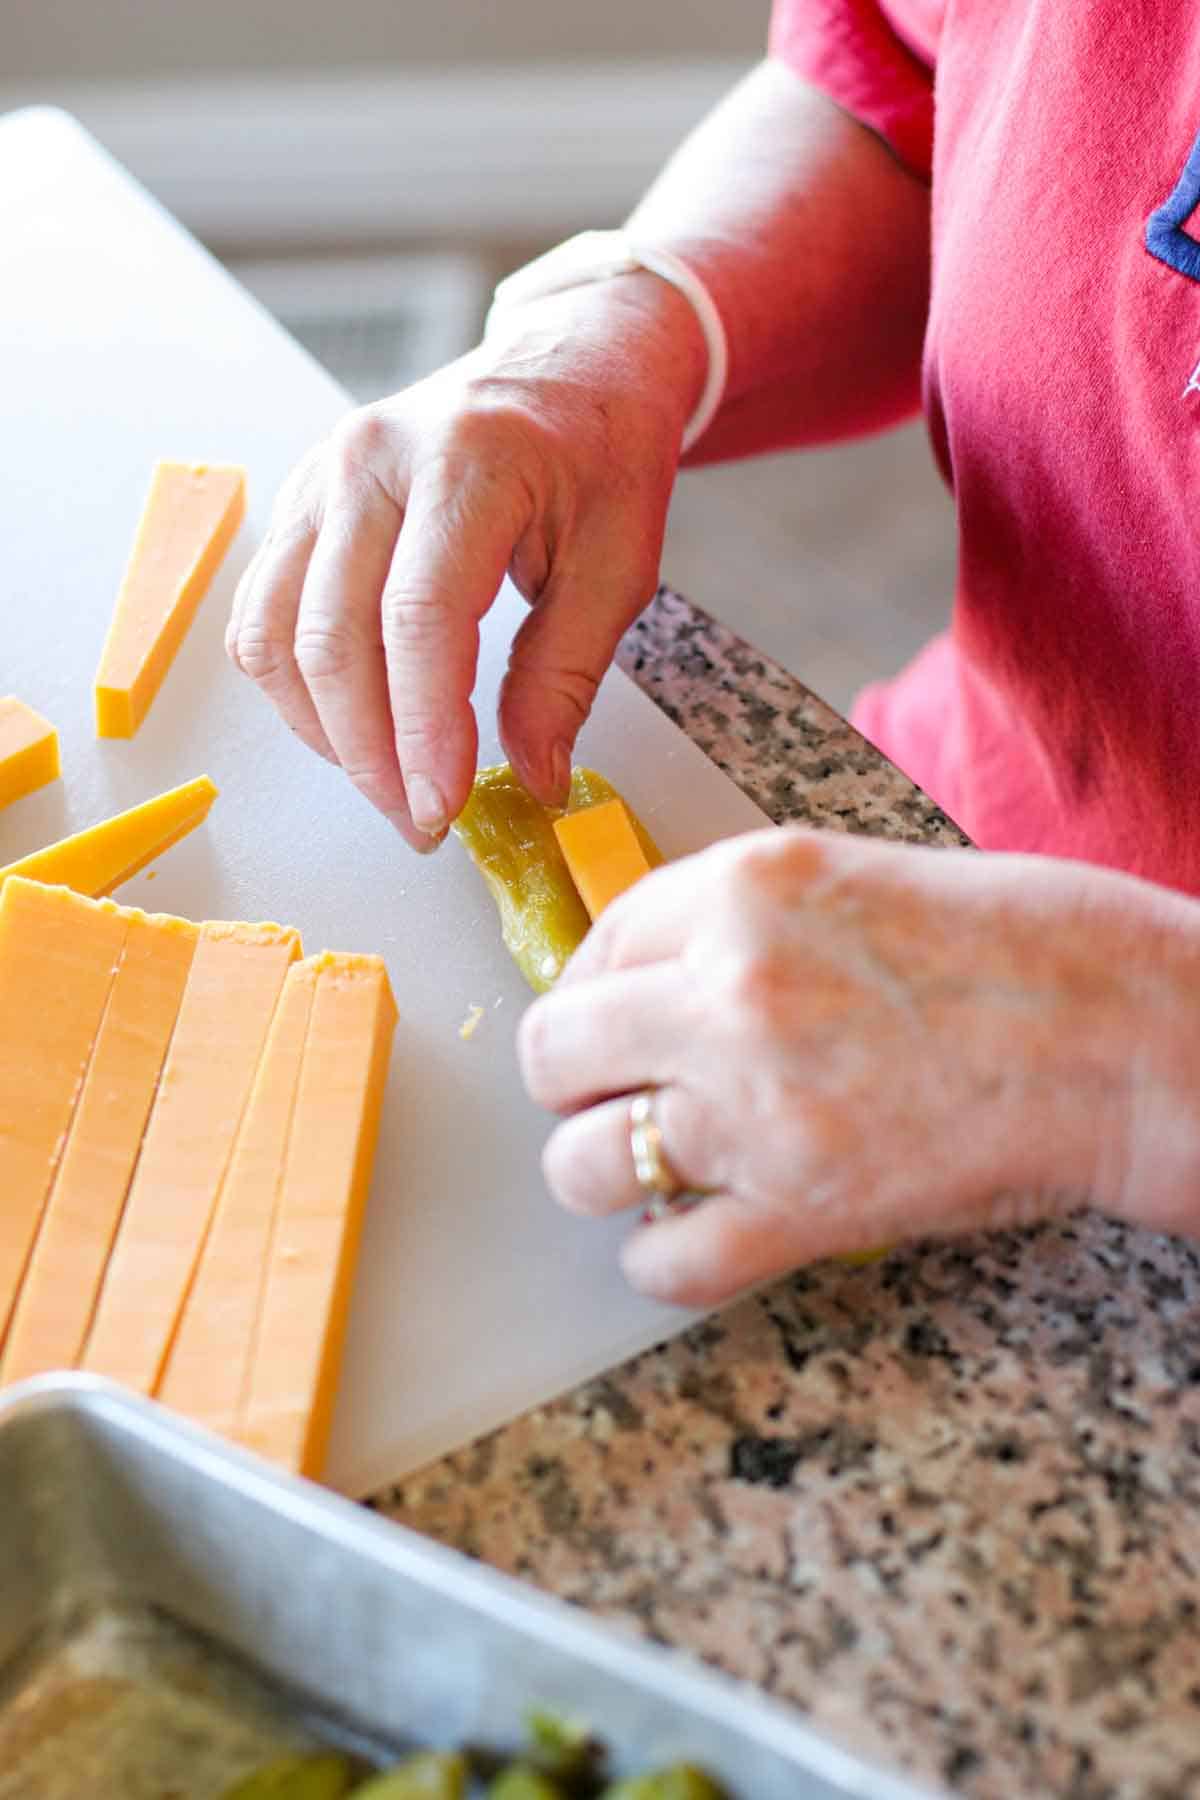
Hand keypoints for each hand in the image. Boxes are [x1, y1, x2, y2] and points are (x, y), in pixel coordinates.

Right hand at [226, 279, 705, 849]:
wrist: (565, 364)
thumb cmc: (600, 454)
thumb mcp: (620, 562)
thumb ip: (565, 673)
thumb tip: (530, 778)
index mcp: (467, 459)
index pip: (418, 618)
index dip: (421, 730)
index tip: (442, 806)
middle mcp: (371, 459)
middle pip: (334, 638)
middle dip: (371, 754)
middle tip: (420, 822)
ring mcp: (320, 476)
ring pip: (278, 635)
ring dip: (325, 732)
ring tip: (388, 783)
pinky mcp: (299, 502)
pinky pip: (265, 614)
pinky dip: (296, 688)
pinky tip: (353, 725)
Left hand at [517, 826, 1199, 1305]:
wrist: (1125, 1034)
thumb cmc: (1020, 944)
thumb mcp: (852, 877)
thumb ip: (737, 920)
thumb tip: (648, 977)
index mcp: (742, 890)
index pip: (595, 941)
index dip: (596, 990)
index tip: (614, 1019)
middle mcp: (727, 992)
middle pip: (554, 1055)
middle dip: (577, 1080)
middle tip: (619, 1093)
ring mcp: (756, 1109)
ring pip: (582, 1164)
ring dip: (606, 1171)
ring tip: (656, 1165)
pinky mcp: (802, 1211)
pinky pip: (664, 1263)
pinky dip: (663, 1261)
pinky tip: (694, 1236)